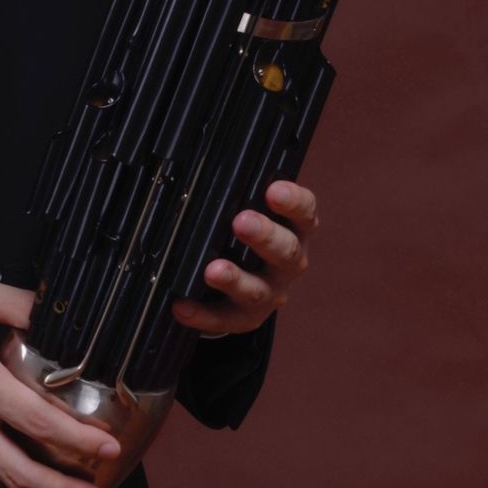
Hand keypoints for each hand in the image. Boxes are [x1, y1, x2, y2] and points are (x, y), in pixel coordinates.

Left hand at [171, 178, 318, 335]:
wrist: (246, 286)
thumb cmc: (248, 238)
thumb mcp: (254, 213)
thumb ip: (242, 197)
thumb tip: (207, 168)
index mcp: (294, 231)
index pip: (304, 213)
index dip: (293, 202)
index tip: (274, 190)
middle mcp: (288, 263)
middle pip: (286, 250)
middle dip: (264, 236)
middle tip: (242, 221)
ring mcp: (269, 293)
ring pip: (257, 289)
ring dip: (235, 279)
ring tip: (214, 270)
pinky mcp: (245, 318)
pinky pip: (223, 318)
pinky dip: (202, 313)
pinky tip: (182, 306)